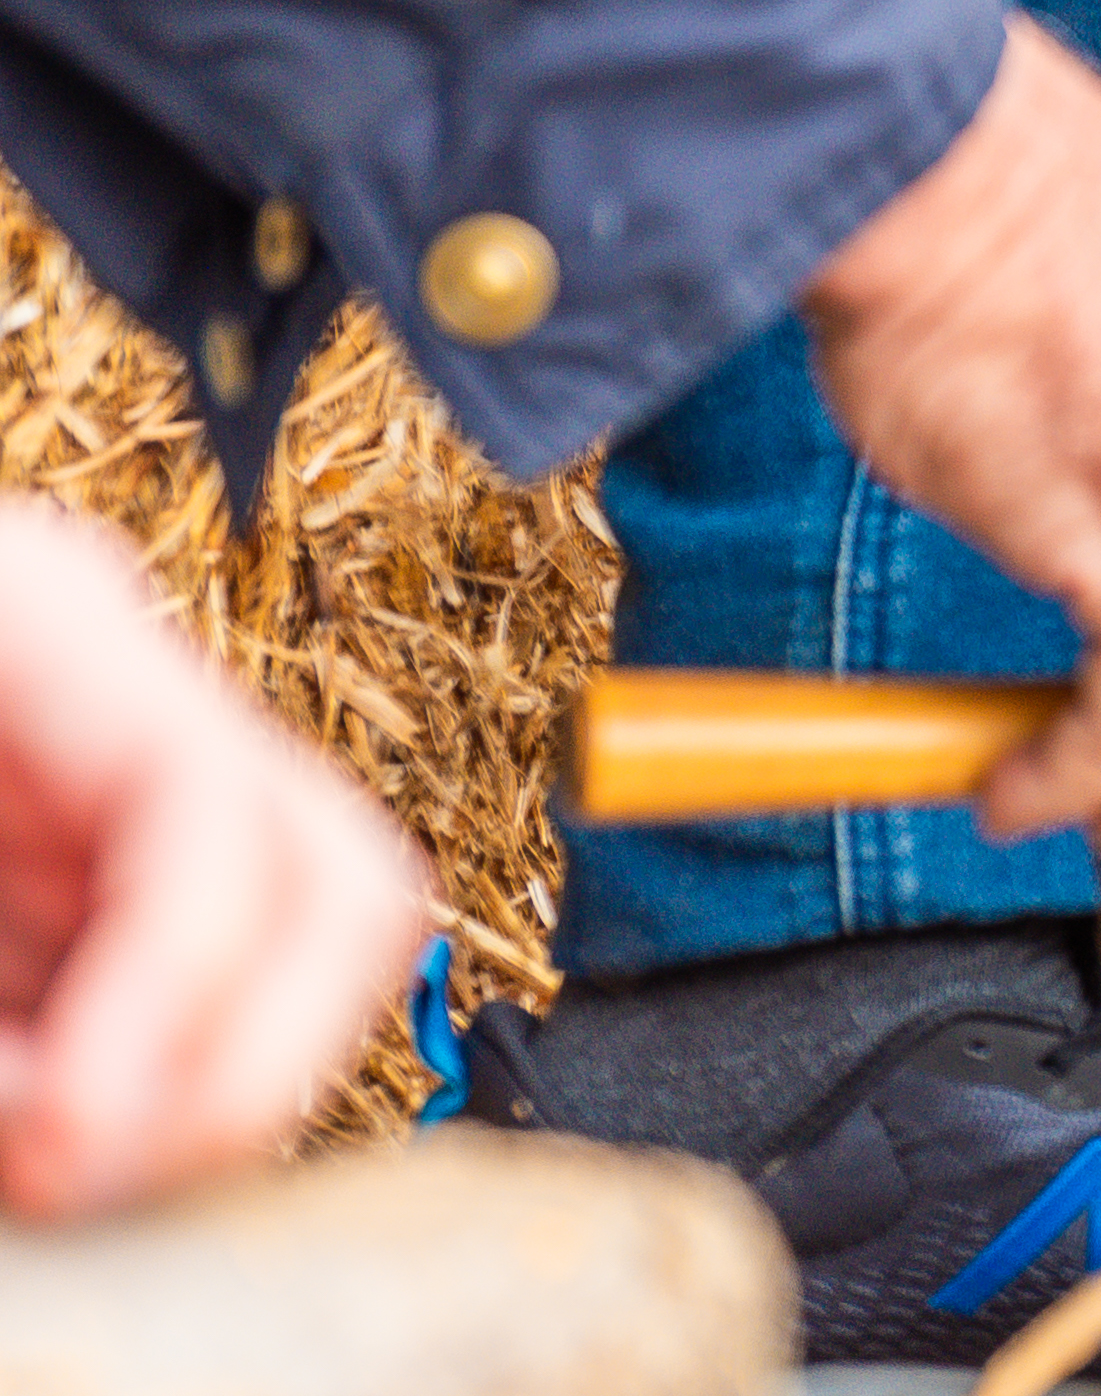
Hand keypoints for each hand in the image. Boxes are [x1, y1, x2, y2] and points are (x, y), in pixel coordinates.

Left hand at [0, 505, 428, 1220]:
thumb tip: (72, 1134)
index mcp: (50, 626)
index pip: (218, 808)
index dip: (169, 998)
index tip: (66, 1150)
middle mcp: (135, 694)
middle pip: (346, 879)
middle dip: (260, 1059)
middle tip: (112, 1179)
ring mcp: (144, 783)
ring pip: (326, 945)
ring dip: (223, 1089)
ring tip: (68, 1167)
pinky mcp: (115, 872)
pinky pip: (232, 991)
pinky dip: (163, 1090)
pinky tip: (60, 1137)